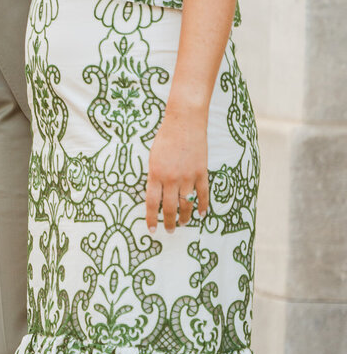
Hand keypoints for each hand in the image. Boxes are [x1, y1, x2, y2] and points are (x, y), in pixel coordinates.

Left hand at [145, 110, 208, 231]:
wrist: (184, 122)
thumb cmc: (165, 138)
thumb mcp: (153, 158)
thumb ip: (154, 176)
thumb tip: (156, 195)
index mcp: (155, 174)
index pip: (151, 203)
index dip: (151, 219)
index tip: (152, 230)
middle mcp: (171, 178)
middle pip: (170, 208)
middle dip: (169, 222)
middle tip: (169, 231)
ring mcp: (187, 176)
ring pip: (187, 204)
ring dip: (185, 217)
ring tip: (183, 224)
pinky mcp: (201, 172)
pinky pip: (203, 194)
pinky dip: (203, 206)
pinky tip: (203, 214)